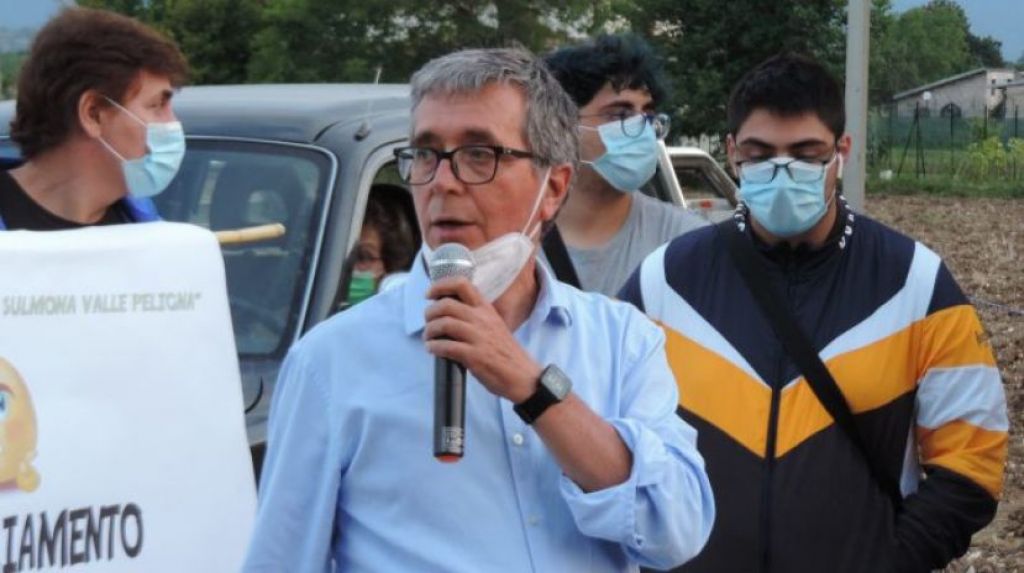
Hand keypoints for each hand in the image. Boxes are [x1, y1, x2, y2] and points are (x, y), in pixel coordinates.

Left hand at [424, 277, 540, 402]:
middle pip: (446, 304)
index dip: (440, 286)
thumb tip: (449, 314)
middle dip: (430, 312)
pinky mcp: (474, 356)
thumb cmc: (506, 353)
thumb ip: (476, 317)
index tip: (429, 294)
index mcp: (487, 310)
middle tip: (428, 322)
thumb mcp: (495, 326)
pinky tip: (432, 349)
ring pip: (443, 324)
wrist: (523, 376)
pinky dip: (434, 347)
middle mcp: (482, 319)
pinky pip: (445, 346)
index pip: (462, 284)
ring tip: (429, 338)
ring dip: (430, 331)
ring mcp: (478, 337)